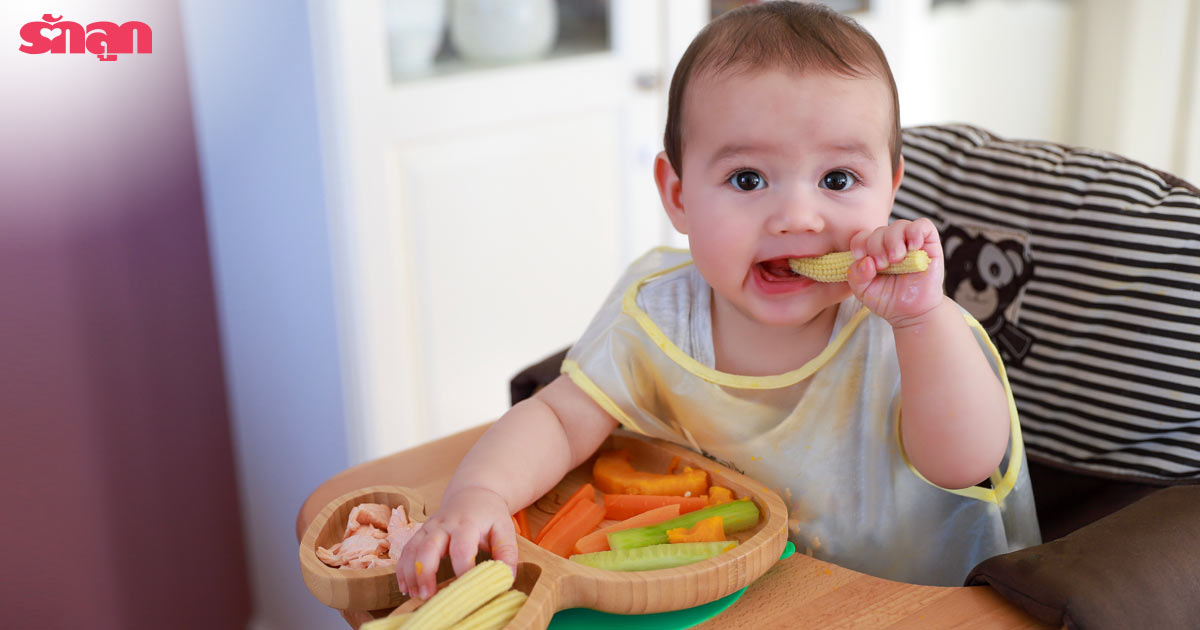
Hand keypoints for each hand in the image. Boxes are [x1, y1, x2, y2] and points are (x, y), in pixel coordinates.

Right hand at [395, 486, 518, 600]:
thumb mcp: (504, 529)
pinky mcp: (420, 533)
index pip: (461, 548)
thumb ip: (506, 553)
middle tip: (428, 597)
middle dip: (425, 573)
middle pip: (429, 547)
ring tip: (415, 596)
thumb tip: (507, 578)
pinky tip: (405, 588)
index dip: (463, 571)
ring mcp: (429, 528)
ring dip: (411, 574)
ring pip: (413, 549)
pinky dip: (403, 569)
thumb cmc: (490, 515)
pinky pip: (406, 551)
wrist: (473, 493)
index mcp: (467, 523)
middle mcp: (444, 525)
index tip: (466, 592)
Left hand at [846, 218, 944, 327]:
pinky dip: (915, 232)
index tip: (862, 259)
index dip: (860, 244)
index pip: (863, 236)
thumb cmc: (888, 300)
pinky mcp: (930, 244)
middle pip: (880, 230)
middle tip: (882, 265)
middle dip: (876, 247)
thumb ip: (856, 276)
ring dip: (893, 241)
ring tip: (896, 259)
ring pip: (899, 225)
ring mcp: (910, 242)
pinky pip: (923, 225)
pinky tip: (912, 248)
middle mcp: (891, 244)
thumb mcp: (864, 291)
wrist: (912, 313)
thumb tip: (865, 260)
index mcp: (873, 251)